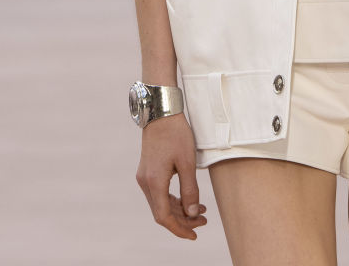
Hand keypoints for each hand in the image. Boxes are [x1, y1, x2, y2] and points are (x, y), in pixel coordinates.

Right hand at [136, 112, 207, 239]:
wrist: (161, 113)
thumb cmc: (176, 134)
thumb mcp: (188, 162)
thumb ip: (190, 189)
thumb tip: (193, 213)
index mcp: (154, 182)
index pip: (164, 217)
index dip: (179, 229)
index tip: (194, 235)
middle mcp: (145, 182)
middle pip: (162, 212)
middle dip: (183, 220)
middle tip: (203, 221)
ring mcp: (144, 177)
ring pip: (160, 204)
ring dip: (179, 210)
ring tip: (200, 211)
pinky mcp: (147, 171)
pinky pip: (158, 194)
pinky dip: (173, 200)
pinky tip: (187, 199)